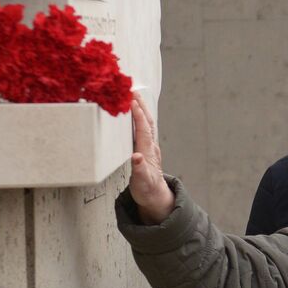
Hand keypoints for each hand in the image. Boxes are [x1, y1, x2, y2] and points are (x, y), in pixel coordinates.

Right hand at [129, 92, 174, 224]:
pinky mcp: (146, 148)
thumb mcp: (141, 182)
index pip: (143, 129)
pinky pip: (143, 128)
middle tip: (132, 91)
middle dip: (141, 106)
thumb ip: (139, 170)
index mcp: (148, 152)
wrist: (154, 196)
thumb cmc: (146, 189)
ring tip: (134, 96)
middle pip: (147, 122)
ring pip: (146, 124)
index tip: (132, 101)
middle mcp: (150, 147)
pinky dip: (139, 118)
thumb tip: (136, 158)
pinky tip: (134, 113)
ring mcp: (149, 147)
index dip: (138, 115)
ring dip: (141, 109)